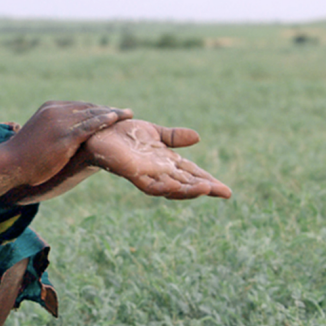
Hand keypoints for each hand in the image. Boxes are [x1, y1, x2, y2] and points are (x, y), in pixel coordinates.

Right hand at [7, 101, 132, 185]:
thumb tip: (69, 139)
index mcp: (50, 108)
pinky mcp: (63, 136)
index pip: (80, 106)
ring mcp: (59, 122)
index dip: (98, 109)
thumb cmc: (24, 156)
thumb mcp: (40, 136)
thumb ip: (55, 131)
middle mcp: (56, 111)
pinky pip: (88, 126)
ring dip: (112, 113)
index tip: (113, 113)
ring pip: (91, 114)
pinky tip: (115, 119)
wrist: (9, 164)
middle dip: (108, 110)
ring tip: (128, 115)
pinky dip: (103, 121)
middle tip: (126, 112)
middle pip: (89, 107)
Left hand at [85, 120, 231, 199]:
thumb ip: (174, 136)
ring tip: (208, 189)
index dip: (208, 180)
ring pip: (173, 188)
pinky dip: (166, 187)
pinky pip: (152, 185)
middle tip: (225, 192)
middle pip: (187, 183)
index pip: (192, 174)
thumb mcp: (155, 133)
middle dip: (206, 188)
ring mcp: (148, 175)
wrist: (99, 134)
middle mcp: (160, 171)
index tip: (226, 190)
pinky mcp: (134, 174)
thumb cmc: (125, 135)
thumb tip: (198, 137)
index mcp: (167, 162)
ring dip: (190, 190)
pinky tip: (177, 185)